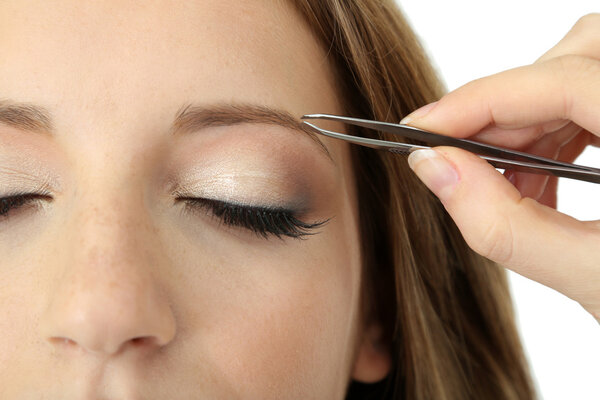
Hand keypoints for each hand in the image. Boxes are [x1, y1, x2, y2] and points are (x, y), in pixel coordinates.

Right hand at [402, 13, 599, 321]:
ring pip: (573, 76)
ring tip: (503, 186)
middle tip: (456, 162)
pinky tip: (535, 183)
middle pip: (568, 65)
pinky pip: (585, 101)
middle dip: (499, 114)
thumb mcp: (594, 279)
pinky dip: (545, 136)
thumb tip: (433, 168)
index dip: (481, 100)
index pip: (565, 82)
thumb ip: (504, 225)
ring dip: (520, 126)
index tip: (423, 130)